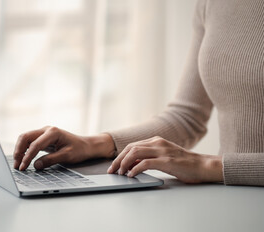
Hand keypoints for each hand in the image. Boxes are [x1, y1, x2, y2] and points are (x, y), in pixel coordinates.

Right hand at [13, 126, 115, 170]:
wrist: (86, 145)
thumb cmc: (79, 150)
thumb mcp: (67, 156)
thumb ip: (51, 160)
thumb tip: (36, 166)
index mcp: (53, 132)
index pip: (35, 145)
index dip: (27, 157)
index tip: (23, 167)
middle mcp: (46, 130)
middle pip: (25, 137)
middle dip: (18, 151)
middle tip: (16, 165)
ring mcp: (43, 132)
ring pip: (25, 139)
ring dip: (19, 150)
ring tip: (17, 163)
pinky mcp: (42, 137)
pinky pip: (29, 142)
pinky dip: (24, 149)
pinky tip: (23, 158)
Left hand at [107, 136, 222, 182]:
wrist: (204, 166)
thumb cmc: (185, 164)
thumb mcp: (164, 157)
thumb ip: (150, 157)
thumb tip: (132, 165)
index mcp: (156, 141)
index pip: (132, 146)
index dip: (120, 155)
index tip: (114, 165)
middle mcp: (158, 143)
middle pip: (130, 148)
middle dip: (118, 160)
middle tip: (112, 170)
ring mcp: (162, 151)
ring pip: (135, 153)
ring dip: (124, 164)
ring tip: (120, 173)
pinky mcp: (166, 161)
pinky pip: (145, 163)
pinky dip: (135, 169)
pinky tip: (131, 175)